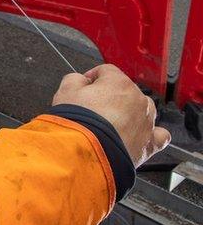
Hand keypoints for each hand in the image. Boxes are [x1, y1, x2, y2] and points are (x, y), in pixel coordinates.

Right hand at [52, 64, 170, 167]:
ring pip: (143, 110)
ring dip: (130, 114)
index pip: (107, 72)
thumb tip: (80, 81)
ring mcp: (146, 121)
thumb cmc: (77, 123)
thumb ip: (75, 79)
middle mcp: (137, 100)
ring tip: (112, 124)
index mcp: (118, 83)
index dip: (93, 78)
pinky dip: (151, 135)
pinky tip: (141, 136)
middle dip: (111, 98)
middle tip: (93, 109)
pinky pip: (159, 135)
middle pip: (126, 91)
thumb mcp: (64, 91)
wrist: (87, 152)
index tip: (84, 87)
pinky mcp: (150, 143)